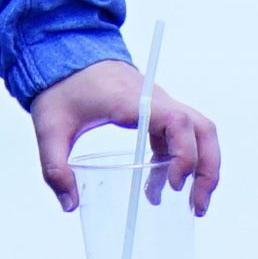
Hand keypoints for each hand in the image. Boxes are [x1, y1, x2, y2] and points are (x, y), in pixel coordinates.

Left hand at [30, 59, 220, 214]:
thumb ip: (55, 167)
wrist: (65, 52)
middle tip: (197, 206)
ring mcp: (158, 105)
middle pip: (202, 129)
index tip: (174, 184)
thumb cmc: (60, 86)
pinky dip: (179, 163)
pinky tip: (160, 188)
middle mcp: (154, 100)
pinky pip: (180, 137)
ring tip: (192, 204)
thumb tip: (70, 206)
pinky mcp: (154, 112)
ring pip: (198, 132)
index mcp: (134, 101)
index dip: (185, 154)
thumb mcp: (50, 127)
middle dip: (207, 169)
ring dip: (202, 167)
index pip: (178, 122)